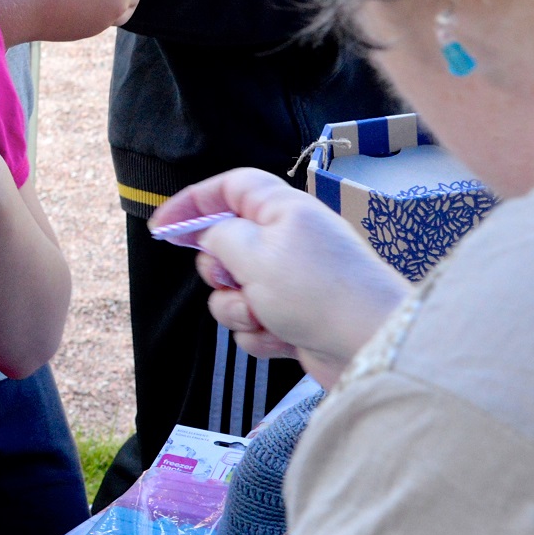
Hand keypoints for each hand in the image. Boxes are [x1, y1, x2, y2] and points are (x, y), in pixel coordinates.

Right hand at [156, 170, 410, 388]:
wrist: (371, 346)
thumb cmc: (316, 291)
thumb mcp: (253, 252)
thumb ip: (217, 235)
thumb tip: (208, 234)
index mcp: (283, 211)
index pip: (230, 189)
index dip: (192, 202)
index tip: (162, 227)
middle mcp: (287, 242)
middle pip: (225, 245)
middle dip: (218, 270)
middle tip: (233, 279)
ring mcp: (291, 283)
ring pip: (234, 290)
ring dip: (238, 308)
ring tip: (264, 316)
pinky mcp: (294, 320)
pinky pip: (252, 323)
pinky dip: (260, 333)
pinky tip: (283, 338)